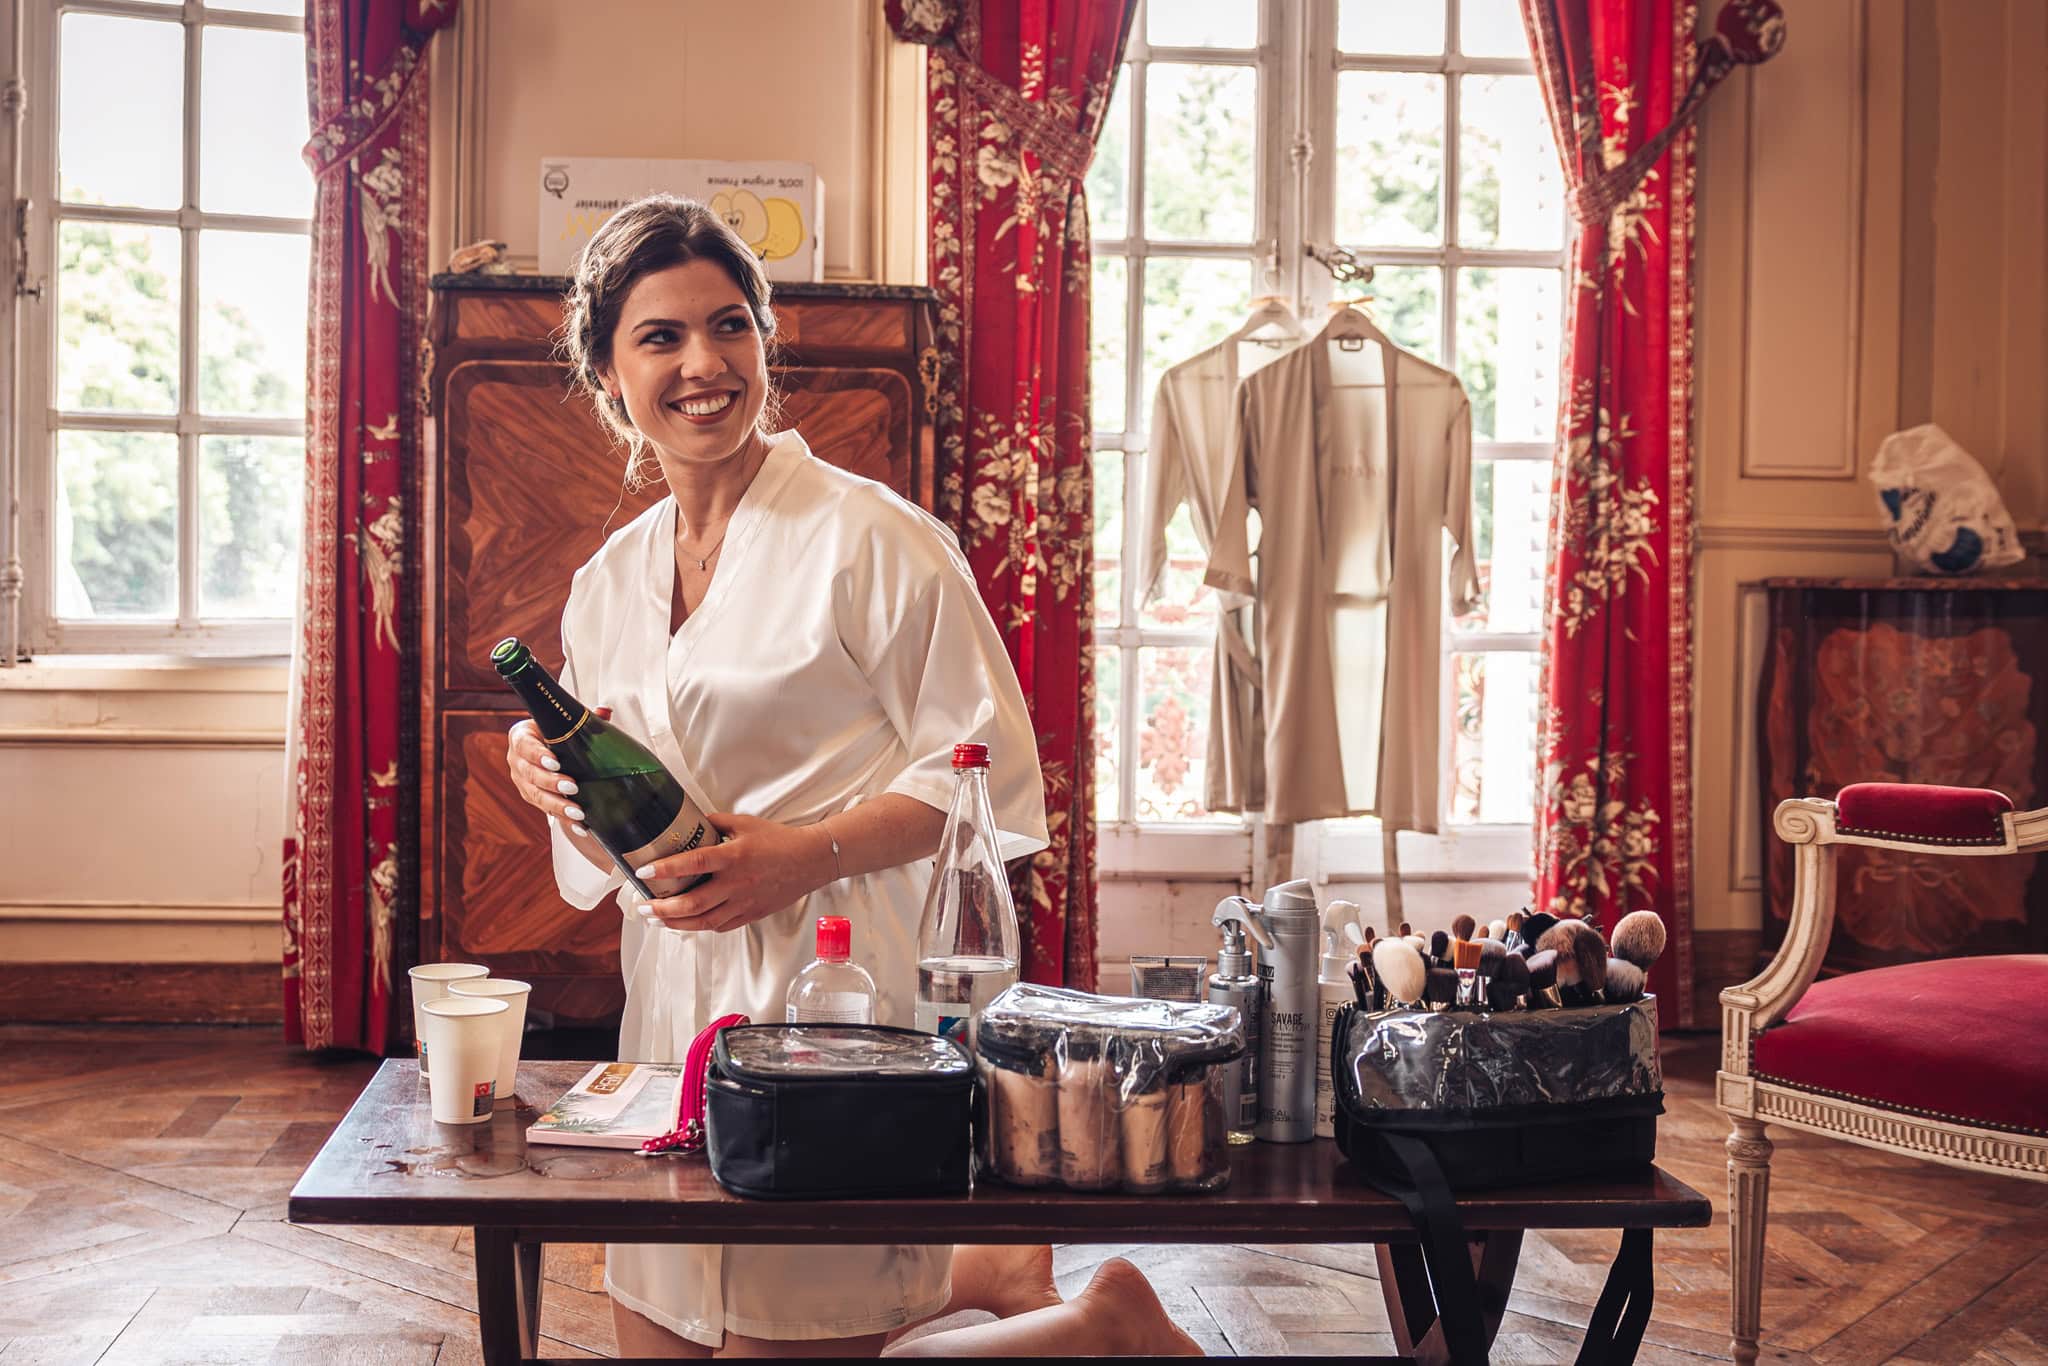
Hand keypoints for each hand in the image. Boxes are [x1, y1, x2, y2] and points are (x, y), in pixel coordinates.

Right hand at [505, 707, 610, 835]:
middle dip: (551, 782)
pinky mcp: (532, 797)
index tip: (554, 761)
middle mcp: (517, 760)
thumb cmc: (558, 732)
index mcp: (521, 736)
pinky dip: (564, 818)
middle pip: (530, 774)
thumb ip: (586, 717)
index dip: (538, 754)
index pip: (525, 745)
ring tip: (578, 812)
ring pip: (536, 796)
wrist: (552, 749)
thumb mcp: (567, 722)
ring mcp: (522, 781)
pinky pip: (546, 811)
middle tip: (572, 786)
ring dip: (558, 805)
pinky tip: (580, 825)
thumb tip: (604, 711)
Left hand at [634, 812, 832, 933]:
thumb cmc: (777, 840)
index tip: (643, 872)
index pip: (693, 864)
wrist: (810, 861)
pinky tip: (687, 923)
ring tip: (657, 920)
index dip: (665, 869)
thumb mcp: (744, 823)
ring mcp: (743, 902)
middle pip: (693, 903)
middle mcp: (736, 883)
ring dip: (676, 924)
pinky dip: (700, 926)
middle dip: (662, 909)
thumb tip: (689, 820)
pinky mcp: (750, 914)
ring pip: (703, 921)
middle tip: (643, 908)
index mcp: (732, 856)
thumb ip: (714, 822)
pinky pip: (720, 926)